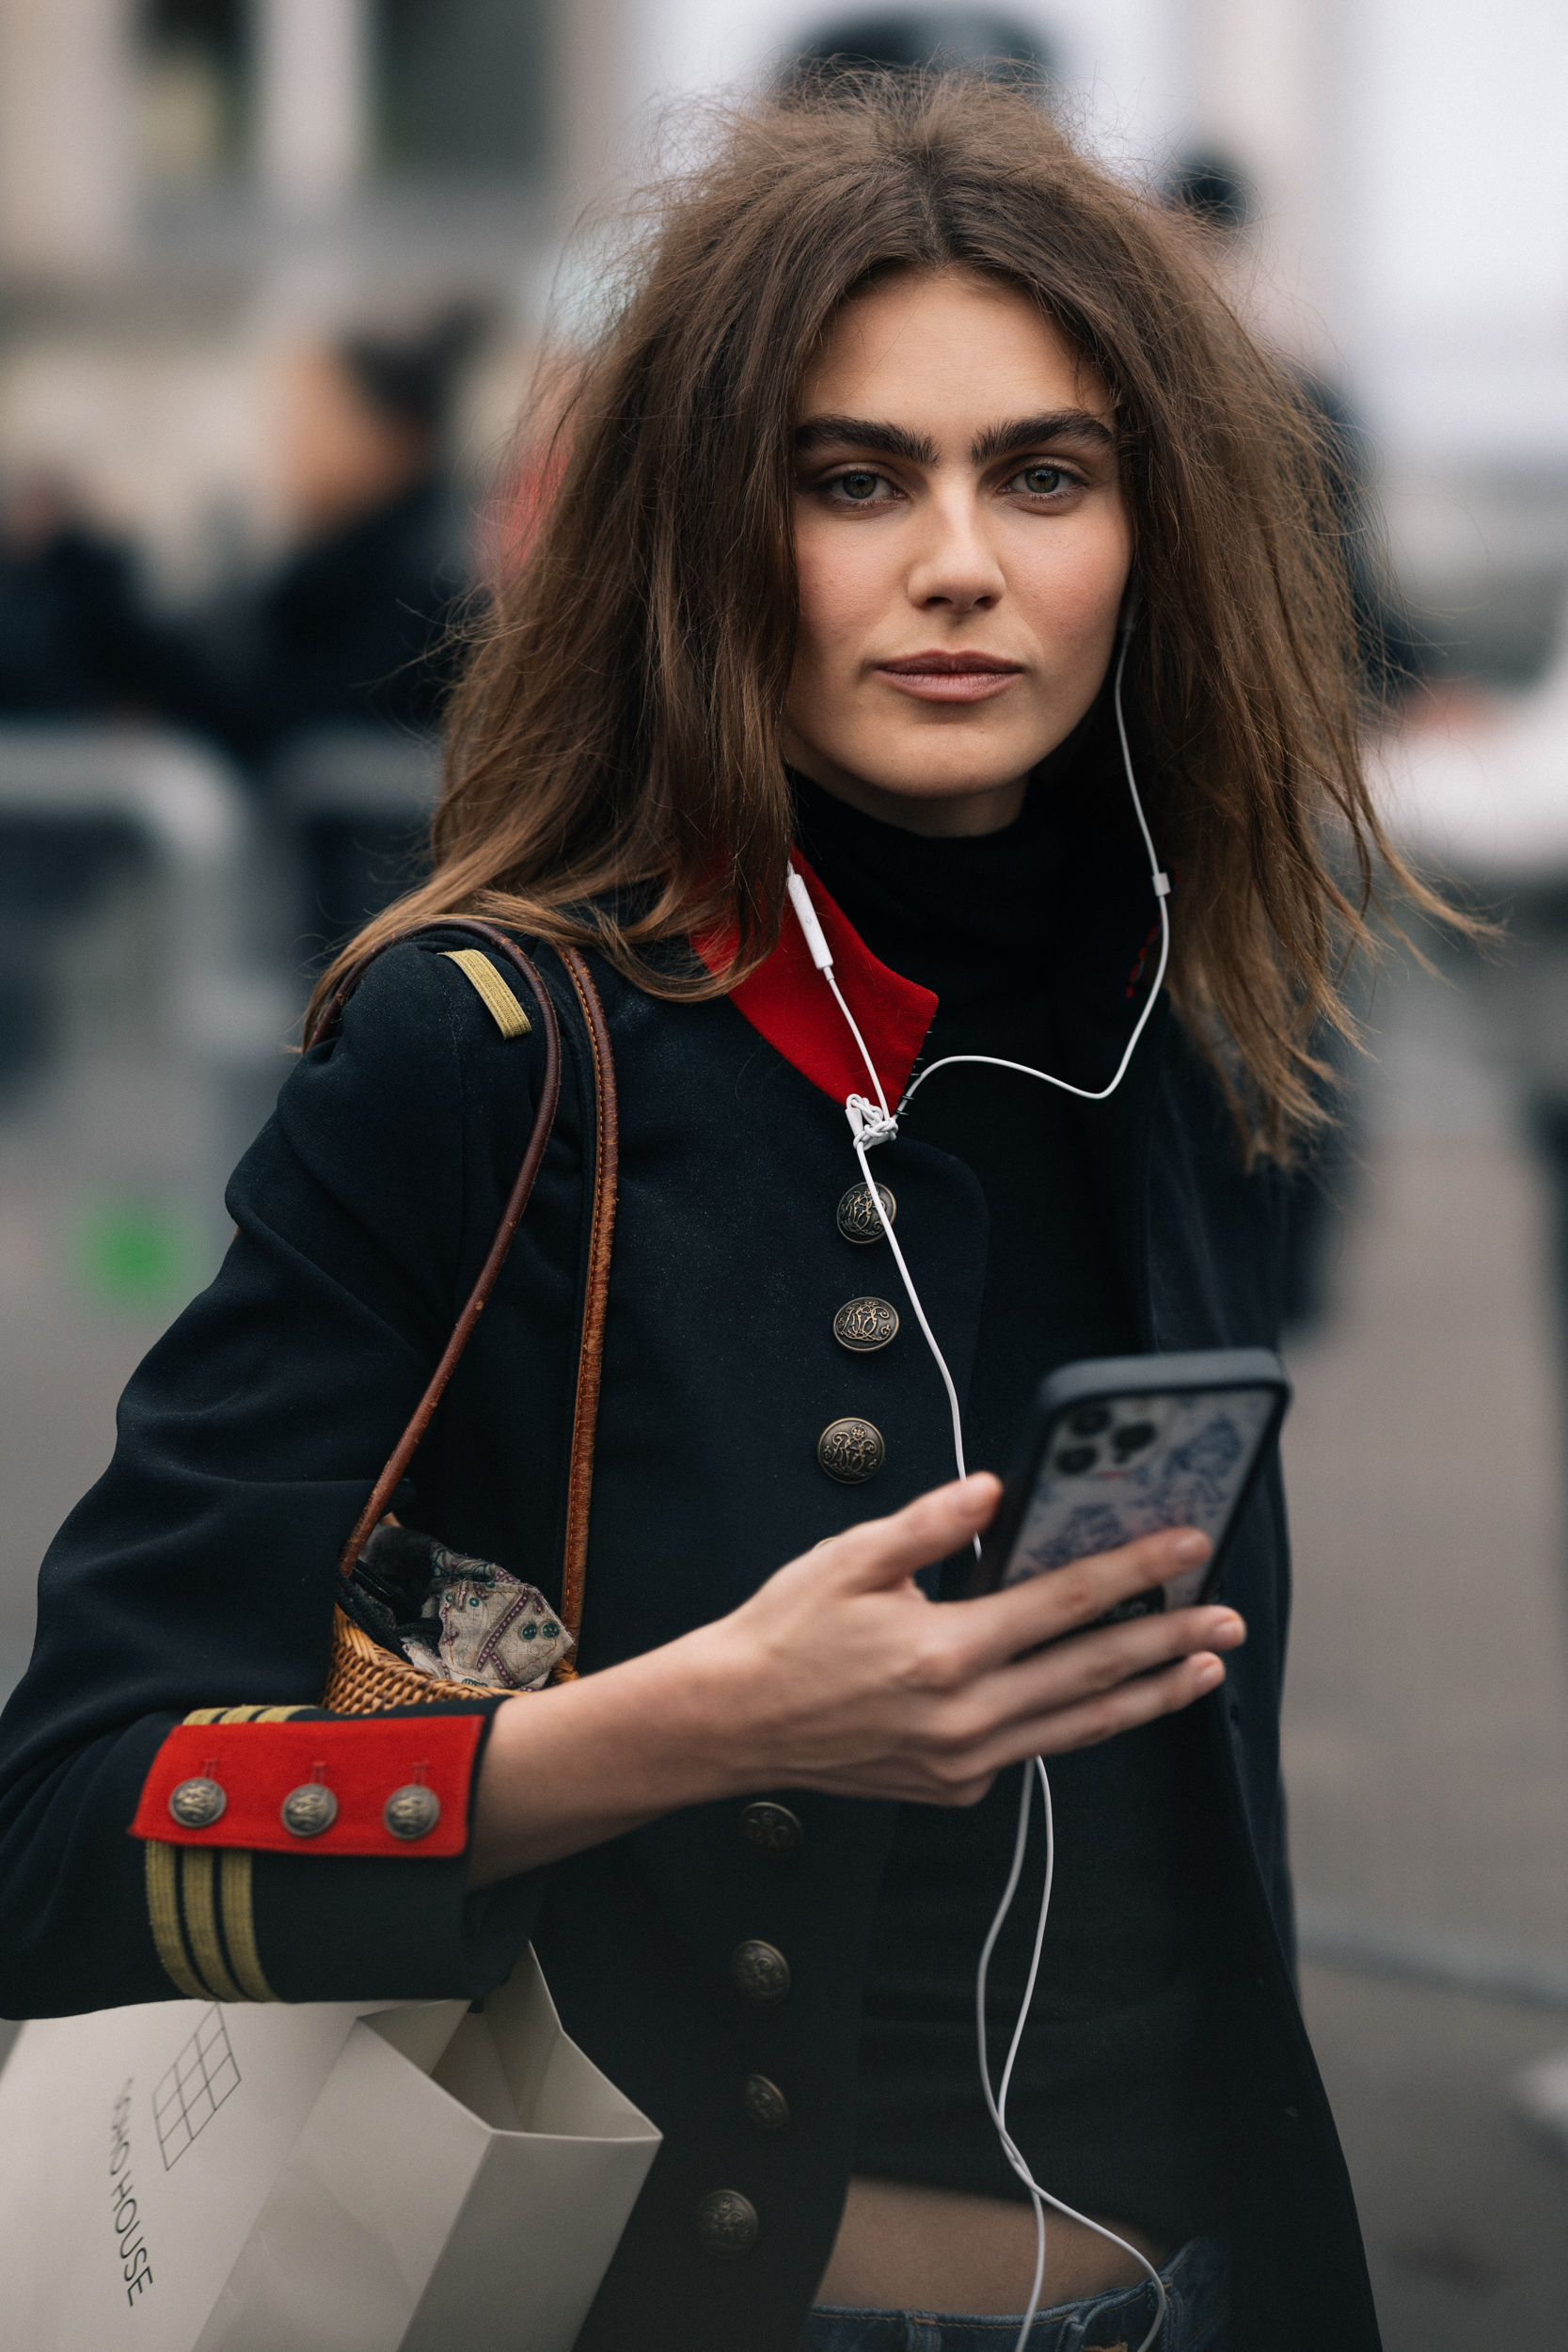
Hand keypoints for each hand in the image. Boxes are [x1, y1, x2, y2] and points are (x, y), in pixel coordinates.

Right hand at [692, 1472, 1242, 1805]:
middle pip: (1093, 1671)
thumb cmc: (786, 1632)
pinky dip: (1073, 1720)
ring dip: (1148, 1694)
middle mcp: (965, 1716)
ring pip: (1079, 1724)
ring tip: (1202, 1669)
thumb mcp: (848, 1559)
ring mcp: (964, 1762)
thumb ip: (929, 1525)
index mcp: (944, 1651)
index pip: (1064, 1602)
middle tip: (1229, 1619)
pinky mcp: (956, 1788)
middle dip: (1171, 1641)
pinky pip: (1030, 1749)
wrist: (733, 1723)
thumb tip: (996, 1490)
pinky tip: (1102, 1695)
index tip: (1187, 1546)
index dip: (1133, 1571)